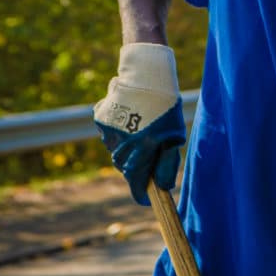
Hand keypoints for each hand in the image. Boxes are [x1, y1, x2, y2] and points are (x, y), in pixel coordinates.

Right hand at [93, 43, 185, 205]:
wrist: (146, 74)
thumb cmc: (166, 107)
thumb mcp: (175, 136)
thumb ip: (167, 163)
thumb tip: (162, 186)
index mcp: (143, 148)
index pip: (136, 183)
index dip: (141, 195)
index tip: (147, 200)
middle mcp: (122, 143)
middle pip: (126, 169)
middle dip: (138, 169)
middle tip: (151, 158)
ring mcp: (108, 132)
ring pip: (116, 153)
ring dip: (128, 150)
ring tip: (142, 132)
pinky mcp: (100, 120)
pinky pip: (109, 136)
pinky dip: (119, 134)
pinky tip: (131, 120)